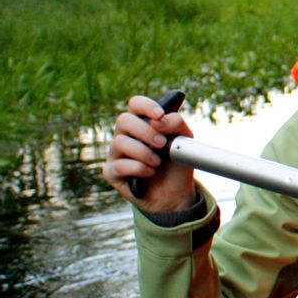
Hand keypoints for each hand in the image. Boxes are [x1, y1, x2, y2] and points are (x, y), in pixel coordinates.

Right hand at [102, 94, 195, 209]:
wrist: (176, 193)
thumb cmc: (176, 162)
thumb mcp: (185, 140)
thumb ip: (177, 124)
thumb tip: (160, 121)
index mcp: (141, 122)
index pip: (135, 104)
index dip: (145, 106)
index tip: (159, 115)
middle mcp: (125, 135)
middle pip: (123, 120)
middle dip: (145, 131)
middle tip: (162, 144)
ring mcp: (116, 153)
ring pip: (119, 142)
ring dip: (143, 152)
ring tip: (158, 162)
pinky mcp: (112, 172)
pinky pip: (119, 165)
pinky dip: (138, 169)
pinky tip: (150, 173)